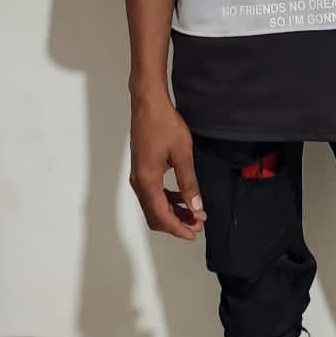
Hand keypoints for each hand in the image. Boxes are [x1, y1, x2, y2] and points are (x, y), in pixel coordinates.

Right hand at [129, 91, 206, 240]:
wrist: (148, 103)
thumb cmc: (163, 124)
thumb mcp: (182, 154)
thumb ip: (189, 183)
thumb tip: (196, 207)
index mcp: (147, 180)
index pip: (162, 215)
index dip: (179, 228)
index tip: (194, 233)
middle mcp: (139, 182)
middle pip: (155, 215)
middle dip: (176, 223)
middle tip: (197, 224)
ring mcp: (138, 175)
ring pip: (153, 205)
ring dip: (173, 212)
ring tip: (194, 212)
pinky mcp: (142, 168)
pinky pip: (153, 193)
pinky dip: (167, 200)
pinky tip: (182, 196)